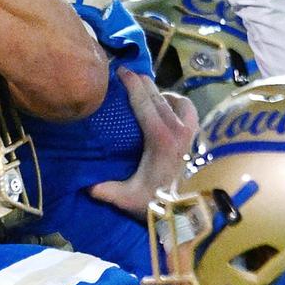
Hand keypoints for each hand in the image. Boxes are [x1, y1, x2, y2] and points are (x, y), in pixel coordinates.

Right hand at [89, 68, 197, 218]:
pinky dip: (178, 105)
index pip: (144, 101)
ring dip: (162, 93)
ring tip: (149, 94)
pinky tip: (170, 110)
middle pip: (159, 95)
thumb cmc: (162, 204)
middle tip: (128, 75)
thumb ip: (105, 190)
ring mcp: (192, 132)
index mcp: (160, 137)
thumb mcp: (128, 199)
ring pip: (178, 100)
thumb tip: (85, 184)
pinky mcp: (199, 139)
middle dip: (143, 82)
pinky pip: (189, 111)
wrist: (197, 213)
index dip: (131, 83)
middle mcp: (178, 128)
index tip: (120, 71)